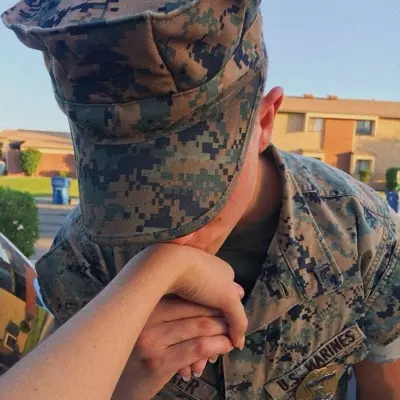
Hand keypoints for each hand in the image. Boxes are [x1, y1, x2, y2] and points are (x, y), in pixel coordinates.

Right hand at [112, 244, 246, 398]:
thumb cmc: (133, 349)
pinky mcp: (159, 363)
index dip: (210, 298)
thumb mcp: (144, 323)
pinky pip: (198, 348)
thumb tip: (206, 296)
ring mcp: (152, 341)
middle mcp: (146, 318)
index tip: (225, 302)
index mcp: (145, 304)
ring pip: (200, 327)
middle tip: (232, 318)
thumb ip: (169, 311)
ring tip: (231, 332)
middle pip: (195, 309)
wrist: (112, 381)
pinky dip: (217, 345)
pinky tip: (225, 346)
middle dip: (220, 313)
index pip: (187, 295)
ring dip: (222, 330)